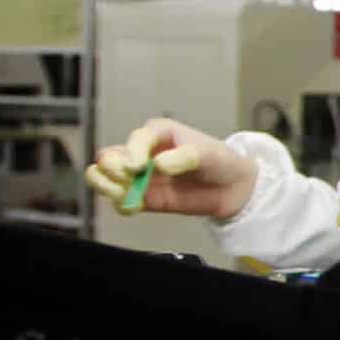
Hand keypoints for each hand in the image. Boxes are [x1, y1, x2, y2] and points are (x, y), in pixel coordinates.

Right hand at [85, 118, 257, 219]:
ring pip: (105, 177)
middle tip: (127, 177)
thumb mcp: (207, 153)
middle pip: (109, 157)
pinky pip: (121, 200)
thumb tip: (158, 165)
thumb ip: (184, 157)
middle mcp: (143, 152)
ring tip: (122, 193)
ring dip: (106, 186)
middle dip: (111, 168)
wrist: (233, 187)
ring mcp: (140, 176)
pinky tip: (134, 206)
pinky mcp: (143, 197)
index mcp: (157, 133)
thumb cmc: (219, 160)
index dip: (133, 152)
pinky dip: (121, 204)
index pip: (137, 139)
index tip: (138, 166)